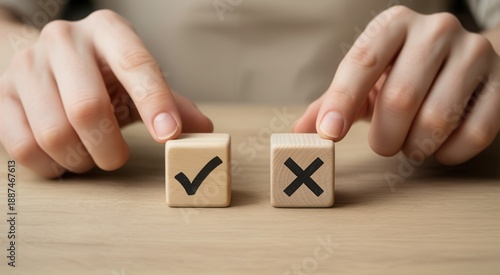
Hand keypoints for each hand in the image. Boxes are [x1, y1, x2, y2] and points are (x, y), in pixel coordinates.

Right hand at [0, 10, 212, 177]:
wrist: (49, 62)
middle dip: (109, 148)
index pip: (136, 64)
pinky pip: (23, 146)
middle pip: (87, 108)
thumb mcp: (138, 81)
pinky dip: (50, 165)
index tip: (167, 136)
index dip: (154, 103)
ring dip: (80, 159)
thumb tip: (205, 132)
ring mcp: (27, 65)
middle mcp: (64, 40)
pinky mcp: (1, 93)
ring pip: (54, 133)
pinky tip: (63, 159)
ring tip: (90, 156)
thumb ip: (171, 103)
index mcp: (108, 31)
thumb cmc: (103, 74)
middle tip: (117, 158)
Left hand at [294, 6, 499, 164]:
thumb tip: (300, 133)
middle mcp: (435, 30)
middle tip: (384, 145)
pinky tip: (439, 147)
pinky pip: (474, 132)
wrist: (460, 59)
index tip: (329, 134)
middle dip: (385, 136)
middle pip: (400, 97)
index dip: (342, 102)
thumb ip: (331, 103)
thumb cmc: (401, 72)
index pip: (361, 62)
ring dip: (416, 146)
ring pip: (438, 119)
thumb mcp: (365, 81)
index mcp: (393, 25)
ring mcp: (474, 53)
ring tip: (411, 142)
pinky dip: (449, 153)